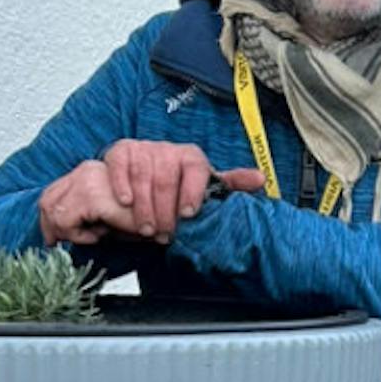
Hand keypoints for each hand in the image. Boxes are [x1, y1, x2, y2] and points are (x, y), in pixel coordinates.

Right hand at [38, 149, 263, 245]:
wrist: (138, 178)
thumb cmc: (173, 188)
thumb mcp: (201, 187)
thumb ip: (227, 184)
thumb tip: (260, 179)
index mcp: (191, 157)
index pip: (196, 167)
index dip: (193, 191)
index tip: (188, 214)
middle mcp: (167, 149)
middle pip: (167, 175)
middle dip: (164, 209)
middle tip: (163, 233)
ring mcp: (143, 148)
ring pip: (143, 173)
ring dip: (143, 205)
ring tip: (145, 229)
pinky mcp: (119, 151)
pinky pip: (120, 164)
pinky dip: (122, 184)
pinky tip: (125, 203)